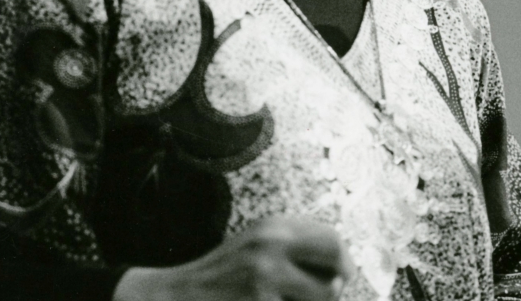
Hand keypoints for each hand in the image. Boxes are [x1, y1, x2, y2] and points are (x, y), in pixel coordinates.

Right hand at [113, 215, 354, 300]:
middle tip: (331, 292)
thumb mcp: (256, 245)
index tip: (340, 274)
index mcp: (274, 226)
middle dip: (338, 282)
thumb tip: (342, 264)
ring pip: (324, 295)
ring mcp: (266, 276)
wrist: (178, 295)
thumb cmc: (222, 275)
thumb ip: (293, 244)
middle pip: (336, 261)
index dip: (342, 260)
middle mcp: (272, 244)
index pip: (331, 238)